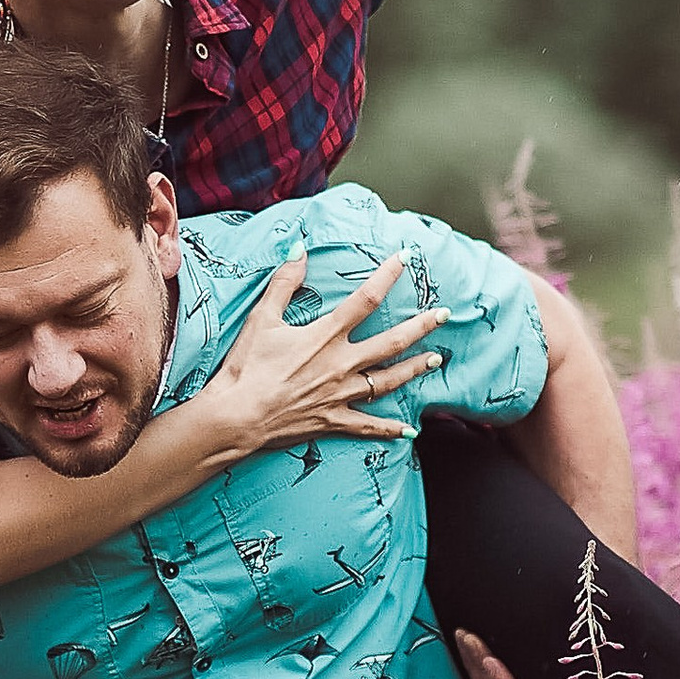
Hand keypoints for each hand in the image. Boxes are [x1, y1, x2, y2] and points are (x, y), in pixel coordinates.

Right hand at [200, 249, 448, 458]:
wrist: (236, 417)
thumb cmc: (246, 367)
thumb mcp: (262, 318)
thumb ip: (284, 282)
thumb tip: (299, 248)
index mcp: (325, 336)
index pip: (366, 299)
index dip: (388, 276)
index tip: (406, 258)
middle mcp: (341, 364)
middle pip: (392, 342)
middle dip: (421, 326)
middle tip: (443, 314)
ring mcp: (341, 395)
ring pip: (388, 381)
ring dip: (414, 369)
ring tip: (435, 360)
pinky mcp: (333, 421)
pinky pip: (368, 426)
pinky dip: (390, 429)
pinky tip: (409, 430)